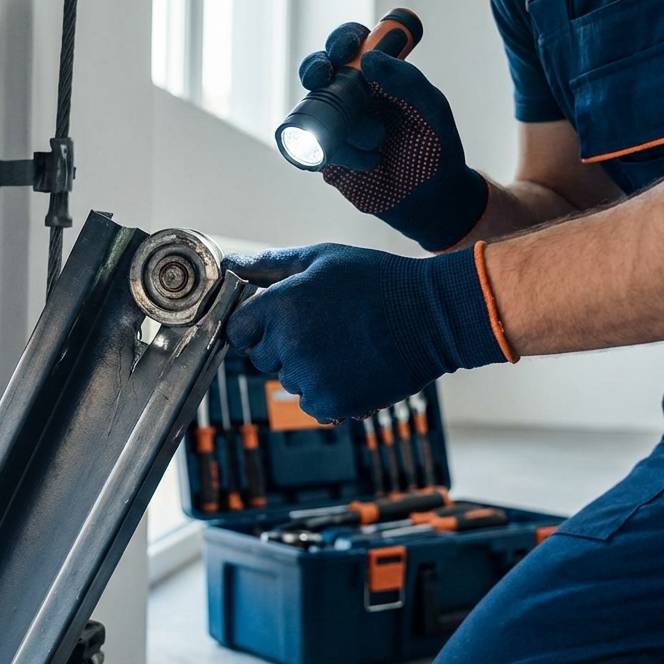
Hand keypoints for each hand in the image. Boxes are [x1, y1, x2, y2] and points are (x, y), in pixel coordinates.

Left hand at [224, 243, 512, 423]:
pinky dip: (330, 393)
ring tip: (347, 346)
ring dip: (310, 370)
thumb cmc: (376, 282)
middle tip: (326, 329)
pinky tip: (354, 368)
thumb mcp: (321, 259)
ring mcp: (308, 378)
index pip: (238, 331)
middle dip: (285, 347)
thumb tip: (232, 263)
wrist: (431, 318)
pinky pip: (312, 404)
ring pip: (290, 382)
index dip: (256, 327)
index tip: (280, 323)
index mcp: (280, 306)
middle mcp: (288, 344)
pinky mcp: (331, 404)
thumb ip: (271, 265)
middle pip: (263, 358)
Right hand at [299, 23, 489, 251]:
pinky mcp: (325, 156)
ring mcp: (334, 126)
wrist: (428, 199)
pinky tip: (364, 164)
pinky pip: (312, 147)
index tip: (344, 49)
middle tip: (323, 76)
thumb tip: (369, 59)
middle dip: (315, 69)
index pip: (352, 46)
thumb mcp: (432, 110)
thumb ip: (407, 80)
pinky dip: (339, 154)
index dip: (342, 40)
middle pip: (319, 71)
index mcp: (376, 78)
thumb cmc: (435, 149)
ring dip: (343, 127)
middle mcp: (350, 97)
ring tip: (376, 146)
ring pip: (313, 110)